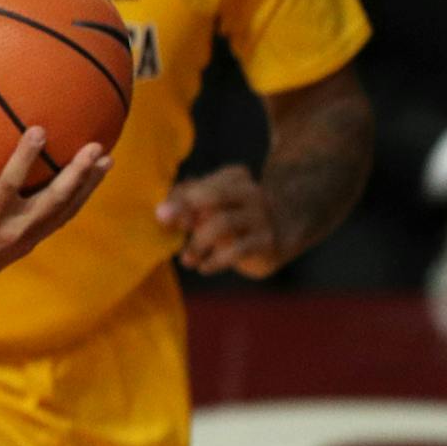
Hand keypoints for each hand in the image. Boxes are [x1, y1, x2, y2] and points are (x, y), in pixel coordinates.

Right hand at [0, 128, 109, 299]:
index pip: (10, 184)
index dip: (26, 158)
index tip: (41, 131)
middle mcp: (10, 229)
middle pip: (53, 201)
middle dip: (77, 175)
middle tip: (96, 148)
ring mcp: (23, 239)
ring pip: (63, 211)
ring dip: (86, 186)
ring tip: (106, 160)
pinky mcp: (28, 243)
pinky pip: (58, 219)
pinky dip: (76, 199)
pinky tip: (88, 181)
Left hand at [157, 165, 281, 277]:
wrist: (286, 230)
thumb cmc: (237, 215)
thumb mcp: (216, 203)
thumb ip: (189, 201)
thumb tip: (162, 211)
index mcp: (234, 177)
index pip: (200, 185)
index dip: (178, 200)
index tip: (160, 216)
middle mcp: (250, 192)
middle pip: (213, 196)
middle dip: (185, 210)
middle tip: (166, 226)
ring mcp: (262, 216)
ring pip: (223, 223)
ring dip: (198, 243)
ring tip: (186, 259)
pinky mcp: (268, 241)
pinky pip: (238, 250)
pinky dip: (216, 260)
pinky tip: (204, 267)